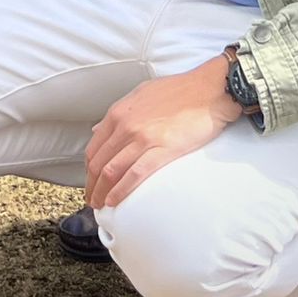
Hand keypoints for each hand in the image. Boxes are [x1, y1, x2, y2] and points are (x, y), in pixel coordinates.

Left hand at [83, 56, 242, 209]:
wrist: (209, 90)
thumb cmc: (179, 91)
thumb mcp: (141, 94)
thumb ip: (120, 113)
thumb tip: (99, 128)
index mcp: (119, 112)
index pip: (94, 147)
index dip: (88, 169)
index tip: (90, 182)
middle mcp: (125, 125)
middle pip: (99, 162)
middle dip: (92, 185)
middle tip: (92, 199)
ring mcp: (142, 138)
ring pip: (112, 171)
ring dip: (102, 192)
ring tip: (101, 206)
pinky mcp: (162, 149)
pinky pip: (134, 174)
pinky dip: (120, 191)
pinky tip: (115, 201)